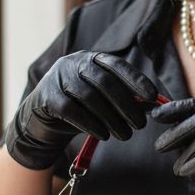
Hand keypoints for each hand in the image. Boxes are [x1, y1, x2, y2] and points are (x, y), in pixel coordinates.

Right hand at [5, 52, 158, 169]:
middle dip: (126, 105)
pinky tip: (103, 135)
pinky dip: (91, 124)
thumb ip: (121, 98)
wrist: (40, 122)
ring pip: (90, 97)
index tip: (153, 97)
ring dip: (111, 118)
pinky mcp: (46, 98)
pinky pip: (72, 110)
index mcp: (90, 59)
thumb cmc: (79, 109)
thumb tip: (151, 105)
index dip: (136, 80)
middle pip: (105, 82)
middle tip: (140, 125)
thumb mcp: (100, 100)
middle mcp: (73, 63)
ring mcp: (57, 79)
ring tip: (124, 135)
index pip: (117, 65)